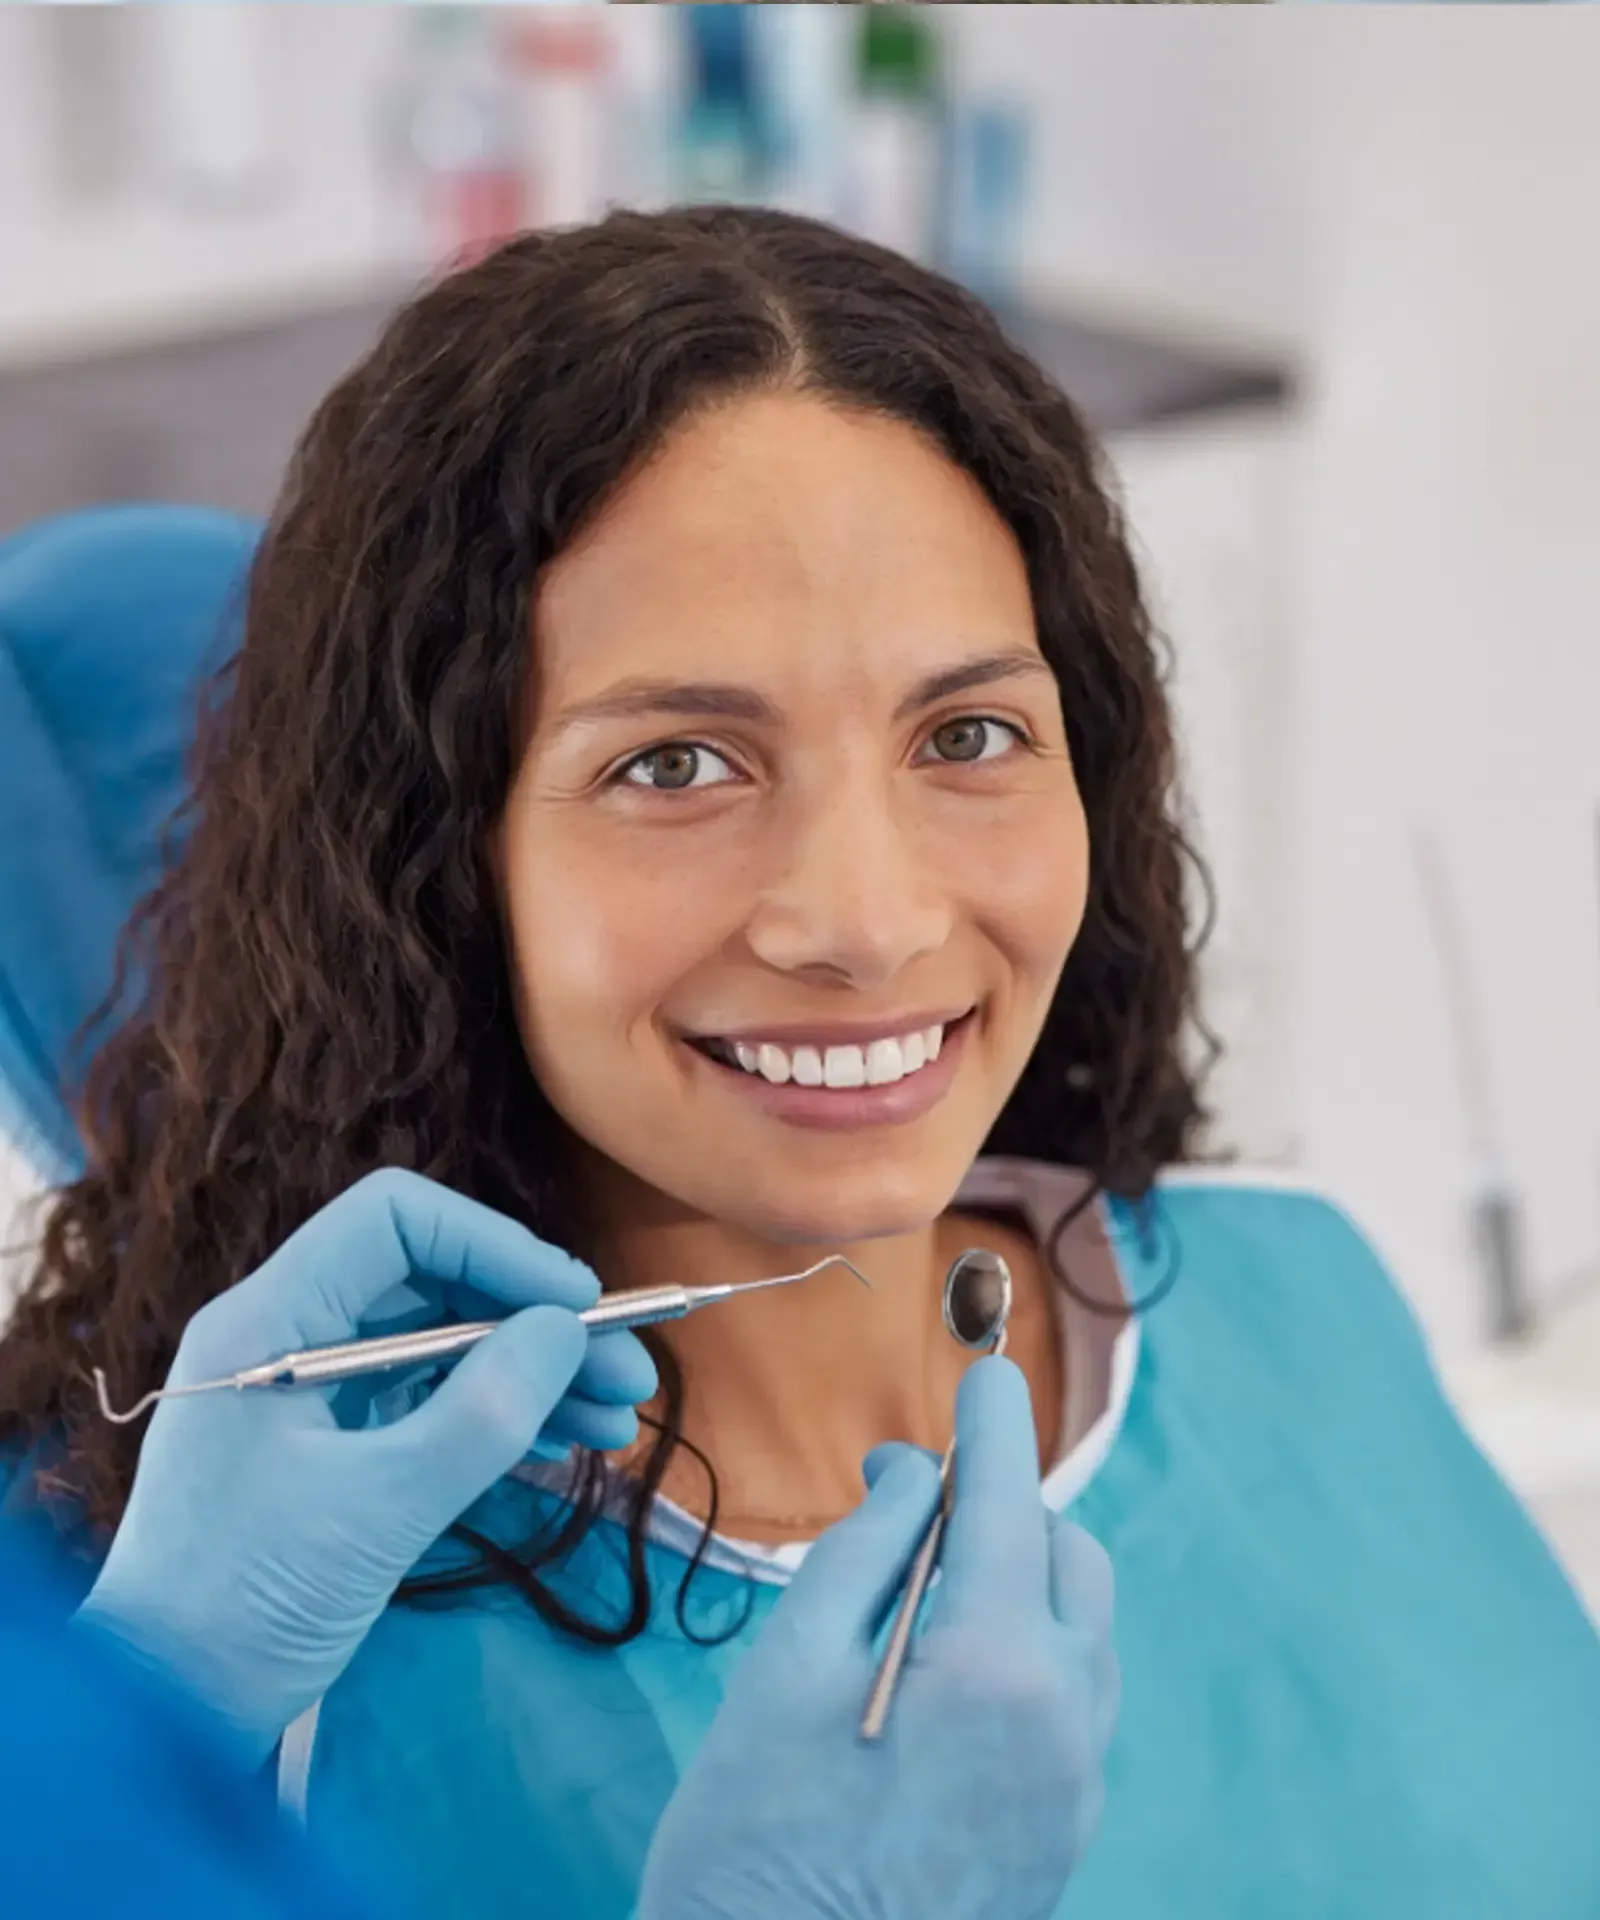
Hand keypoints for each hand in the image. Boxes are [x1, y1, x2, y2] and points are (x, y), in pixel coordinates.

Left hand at [77, 1168, 655, 1764]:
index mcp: (273, 1317)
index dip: (497, 1246)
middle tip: (627, 1374)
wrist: (162, 1715)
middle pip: (434, 1283)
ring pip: (441, 1346)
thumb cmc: (253, 1599)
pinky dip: (496, 1418)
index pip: (397, 1221)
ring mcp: (310, 1394)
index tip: (577, 1305)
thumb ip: (483, 1412)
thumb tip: (565, 1332)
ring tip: (617, 1421)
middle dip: (535, 1322)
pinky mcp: (329, 1452)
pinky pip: (427, 1404)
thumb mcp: (382, 1507)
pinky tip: (564, 1446)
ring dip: (531, 1374)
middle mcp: (289, 1333)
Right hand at [638, 1358, 1117, 1919]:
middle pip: (1068, 1557)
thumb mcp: (786, 1670)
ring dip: (1024, 1581)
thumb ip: (865, 1548)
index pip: (1011, 1495)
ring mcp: (1078, 1788)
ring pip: (1083, 1630)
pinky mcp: (1067, 1837)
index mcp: (998, 1665)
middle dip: (1008, 1508)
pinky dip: (1031, 1654)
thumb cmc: (755, 1844)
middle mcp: (1067, 1720)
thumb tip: (917, 1474)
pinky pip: (1076, 1703)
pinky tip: (949, 1678)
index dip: (992, 1421)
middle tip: (921, 1507)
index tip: (981, 1372)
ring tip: (929, 1592)